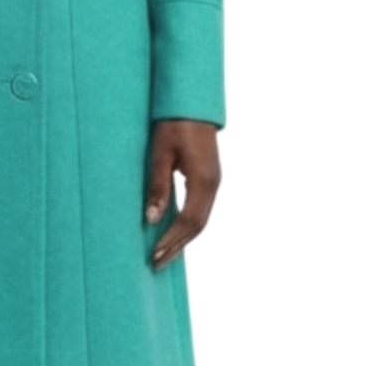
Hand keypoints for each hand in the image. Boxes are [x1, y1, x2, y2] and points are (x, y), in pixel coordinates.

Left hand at [144, 118, 220, 269]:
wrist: (192, 101)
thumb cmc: (173, 123)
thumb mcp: (160, 154)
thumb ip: (157, 187)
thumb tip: (152, 220)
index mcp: (203, 180)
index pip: (188, 221)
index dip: (171, 241)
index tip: (154, 256)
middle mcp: (212, 184)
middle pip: (197, 226)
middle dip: (176, 246)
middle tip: (155, 264)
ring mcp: (213, 181)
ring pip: (200, 219)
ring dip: (182, 239)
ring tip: (162, 254)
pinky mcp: (208, 177)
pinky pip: (200, 209)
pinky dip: (186, 225)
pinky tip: (173, 232)